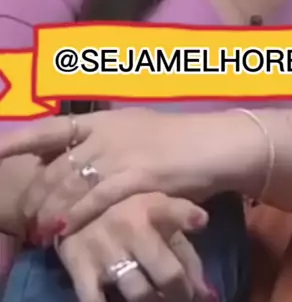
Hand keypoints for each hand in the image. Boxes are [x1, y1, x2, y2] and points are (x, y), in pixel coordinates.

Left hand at [0, 107, 265, 233]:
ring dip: (50, 211)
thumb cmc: (174, 140)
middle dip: (35, 194)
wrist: (212, 144)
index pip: (52, 128)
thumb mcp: (131, 131)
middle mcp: (107, 134)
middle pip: (56, 166)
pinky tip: (62, 230)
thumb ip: (98, 142)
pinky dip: (75, 216)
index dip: (20, 139)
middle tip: (25, 216)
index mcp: (103, 120)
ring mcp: (122, 155)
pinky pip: (96, 200)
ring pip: (71, 185)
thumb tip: (64, 155)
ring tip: (38, 231)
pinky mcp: (138, 178)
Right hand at [48, 192, 214, 301]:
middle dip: (179, 292)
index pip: (170, 209)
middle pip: (165, 272)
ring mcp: (102, 246)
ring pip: (138, 292)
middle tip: (182, 296)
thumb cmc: (127, 216)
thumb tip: (208, 293)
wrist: (71, 206)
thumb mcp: (158, 225)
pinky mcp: (78, 266)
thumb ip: (184, 253)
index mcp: (149, 206)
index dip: (185, 215)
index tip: (201, 221)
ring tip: (157, 299)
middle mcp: (126, 223)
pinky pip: (94, 301)